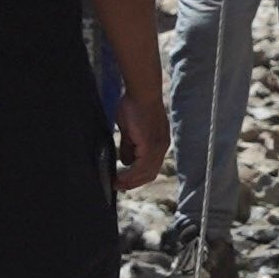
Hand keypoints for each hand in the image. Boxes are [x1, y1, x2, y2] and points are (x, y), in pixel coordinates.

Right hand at [112, 72, 171, 195]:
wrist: (142, 91)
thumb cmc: (134, 104)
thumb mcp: (130, 129)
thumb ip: (129, 145)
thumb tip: (125, 161)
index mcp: (159, 143)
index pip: (150, 167)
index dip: (137, 176)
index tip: (122, 180)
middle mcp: (162, 147)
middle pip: (150, 174)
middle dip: (133, 182)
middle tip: (118, 186)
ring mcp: (158, 147)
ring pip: (146, 173)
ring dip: (130, 181)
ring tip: (116, 183)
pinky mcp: (151, 146)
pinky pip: (141, 167)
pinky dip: (130, 175)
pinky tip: (119, 177)